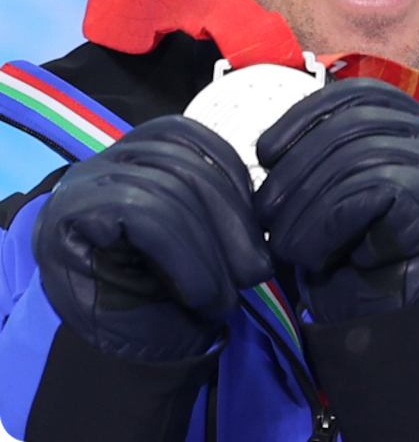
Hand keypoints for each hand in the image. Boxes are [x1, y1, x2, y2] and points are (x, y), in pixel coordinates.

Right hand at [32, 115, 272, 360]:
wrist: (111, 366)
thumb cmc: (161, 299)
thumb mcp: (202, 242)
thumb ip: (223, 208)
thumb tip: (264, 208)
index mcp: (133, 155)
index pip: (187, 136)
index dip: (230, 173)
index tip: (257, 224)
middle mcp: (100, 162)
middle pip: (180, 162)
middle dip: (230, 217)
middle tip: (255, 272)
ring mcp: (81, 186)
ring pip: (166, 190)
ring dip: (210, 249)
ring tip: (224, 296)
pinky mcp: (70, 217)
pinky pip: (146, 217)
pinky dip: (187, 258)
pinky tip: (201, 294)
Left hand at [255, 79, 418, 323]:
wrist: (398, 323)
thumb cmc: (362, 253)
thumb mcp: (339, 192)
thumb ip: (320, 158)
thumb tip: (272, 148)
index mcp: (412, 124)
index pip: (359, 95)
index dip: (305, 116)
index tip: (266, 152)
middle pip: (353, 126)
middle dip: (297, 169)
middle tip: (265, 214)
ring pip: (360, 159)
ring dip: (307, 203)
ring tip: (284, 241)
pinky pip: (372, 192)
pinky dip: (327, 221)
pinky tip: (310, 250)